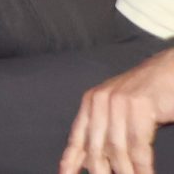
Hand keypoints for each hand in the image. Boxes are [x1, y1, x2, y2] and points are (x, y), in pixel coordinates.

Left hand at [61, 47, 173, 173]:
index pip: (77, 137)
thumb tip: (89, 162)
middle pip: (96, 148)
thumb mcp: (119, 111)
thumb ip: (105, 132)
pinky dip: (143, 167)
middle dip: (101, 172)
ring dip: (126, 173)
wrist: (170, 70)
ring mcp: (118, 103)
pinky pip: (138, 147)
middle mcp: (100, 102)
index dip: (70, 159)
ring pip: (117, 150)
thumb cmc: (148, 94)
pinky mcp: (139, 107)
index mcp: (91, 103)